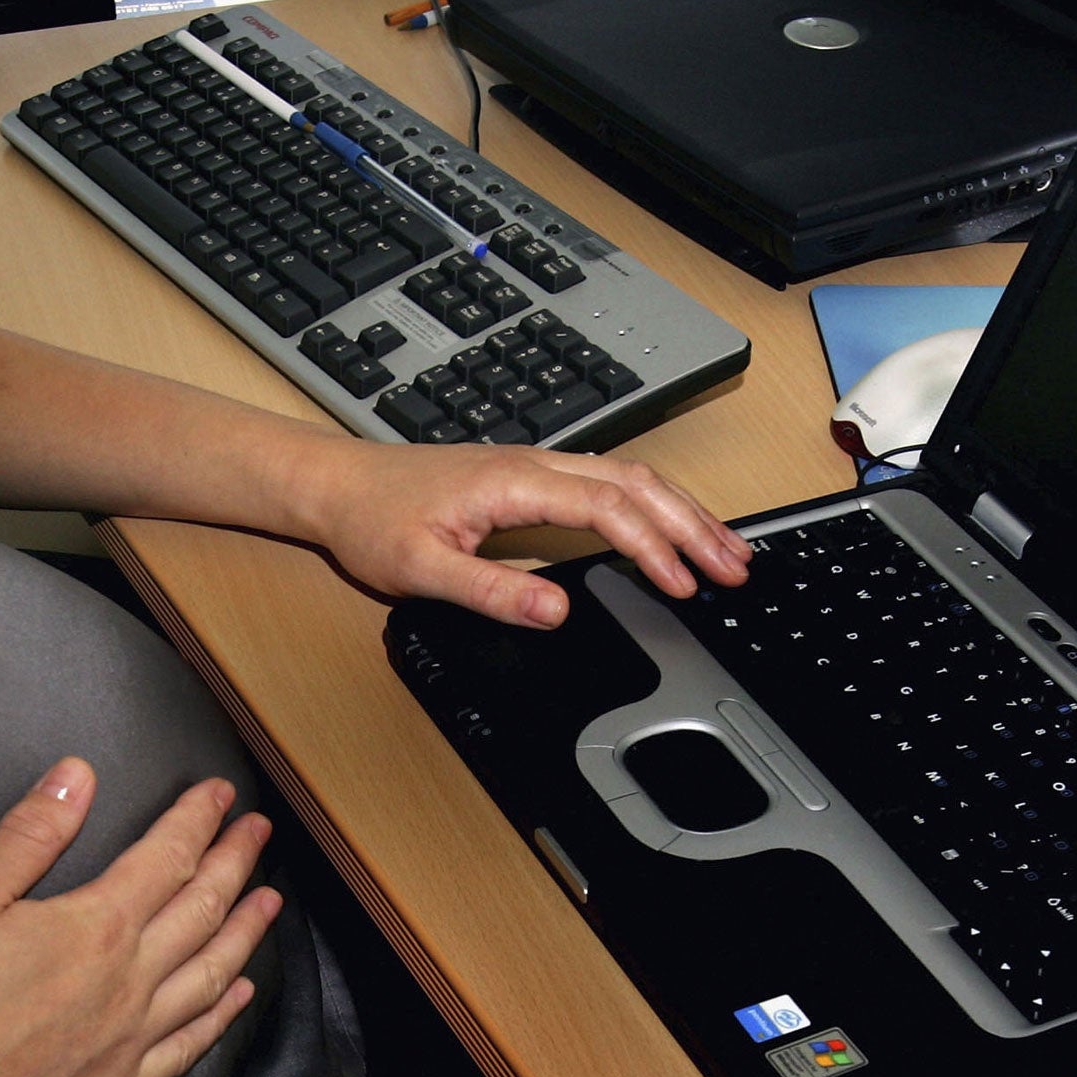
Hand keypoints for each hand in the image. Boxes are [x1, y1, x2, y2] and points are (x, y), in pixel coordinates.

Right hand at [0, 757, 272, 1076]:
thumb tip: (78, 774)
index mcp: (97, 927)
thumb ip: (30, 834)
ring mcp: (133, 1039)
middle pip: (201, 910)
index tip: (222, 793)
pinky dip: (222, 1014)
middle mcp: (131, 980)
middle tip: (260, 831)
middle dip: (235, 862)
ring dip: (245, 932)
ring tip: (271, 902)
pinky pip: (189, 1045)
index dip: (197, 820)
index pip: (166, 858)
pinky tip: (238, 994)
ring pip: (211, 975)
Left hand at [297, 440, 751, 627]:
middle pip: (637, 484)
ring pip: (630, 478)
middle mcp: (534, 465)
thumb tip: (555, 611)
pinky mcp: (531, 476)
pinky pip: (609, 481)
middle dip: (694, 526)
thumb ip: (490, 591)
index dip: (653, 547)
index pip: (607, 508)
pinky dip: (653, 504)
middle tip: (737, 568)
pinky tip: (670, 526)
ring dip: (682, 512)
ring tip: (725, 550)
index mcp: (514, 482)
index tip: (684, 585)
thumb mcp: (421, 570)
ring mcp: (535, 466)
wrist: (339, 486)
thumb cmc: (373, 520)